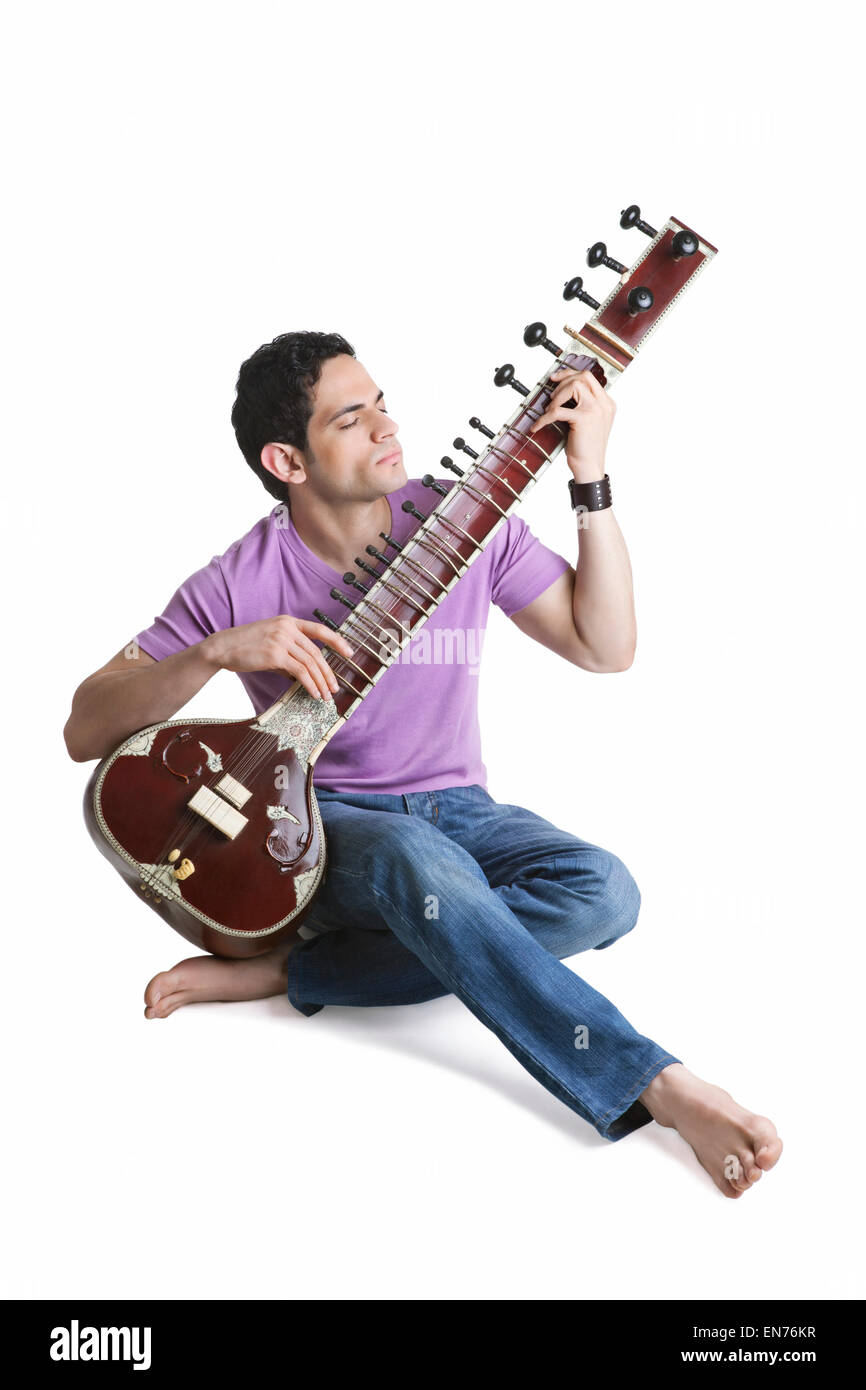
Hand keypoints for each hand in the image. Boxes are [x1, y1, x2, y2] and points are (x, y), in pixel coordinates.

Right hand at [201, 616, 353, 700]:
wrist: (222, 647)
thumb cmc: (245, 647)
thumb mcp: (270, 643)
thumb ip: (289, 654)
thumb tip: (303, 674)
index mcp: (288, 621)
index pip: (320, 629)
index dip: (337, 641)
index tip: (349, 653)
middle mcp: (287, 628)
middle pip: (316, 652)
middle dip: (328, 672)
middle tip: (334, 687)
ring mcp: (281, 640)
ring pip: (310, 663)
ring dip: (320, 682)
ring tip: (325, 695)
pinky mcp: (275, 654)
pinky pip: (300, 671)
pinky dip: (309, 684)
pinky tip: (313, 693)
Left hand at [528, 366, 615, 481]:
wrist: (589, 467)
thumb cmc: (585, 448)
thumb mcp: (589, 422)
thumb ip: (583, 405)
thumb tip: (562, 391)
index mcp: (606, 403)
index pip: (589, 377)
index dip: (570, 374)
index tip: (555, 378)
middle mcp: (604, 404)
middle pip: (583, 376)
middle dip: (563, 380)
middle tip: (551, 394)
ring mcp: (595, 410)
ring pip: (574, 386)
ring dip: (557, 396)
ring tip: (550, 410)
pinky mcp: (584, 418)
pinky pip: (557, 410)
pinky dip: (544, 418)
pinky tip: (538, 426)